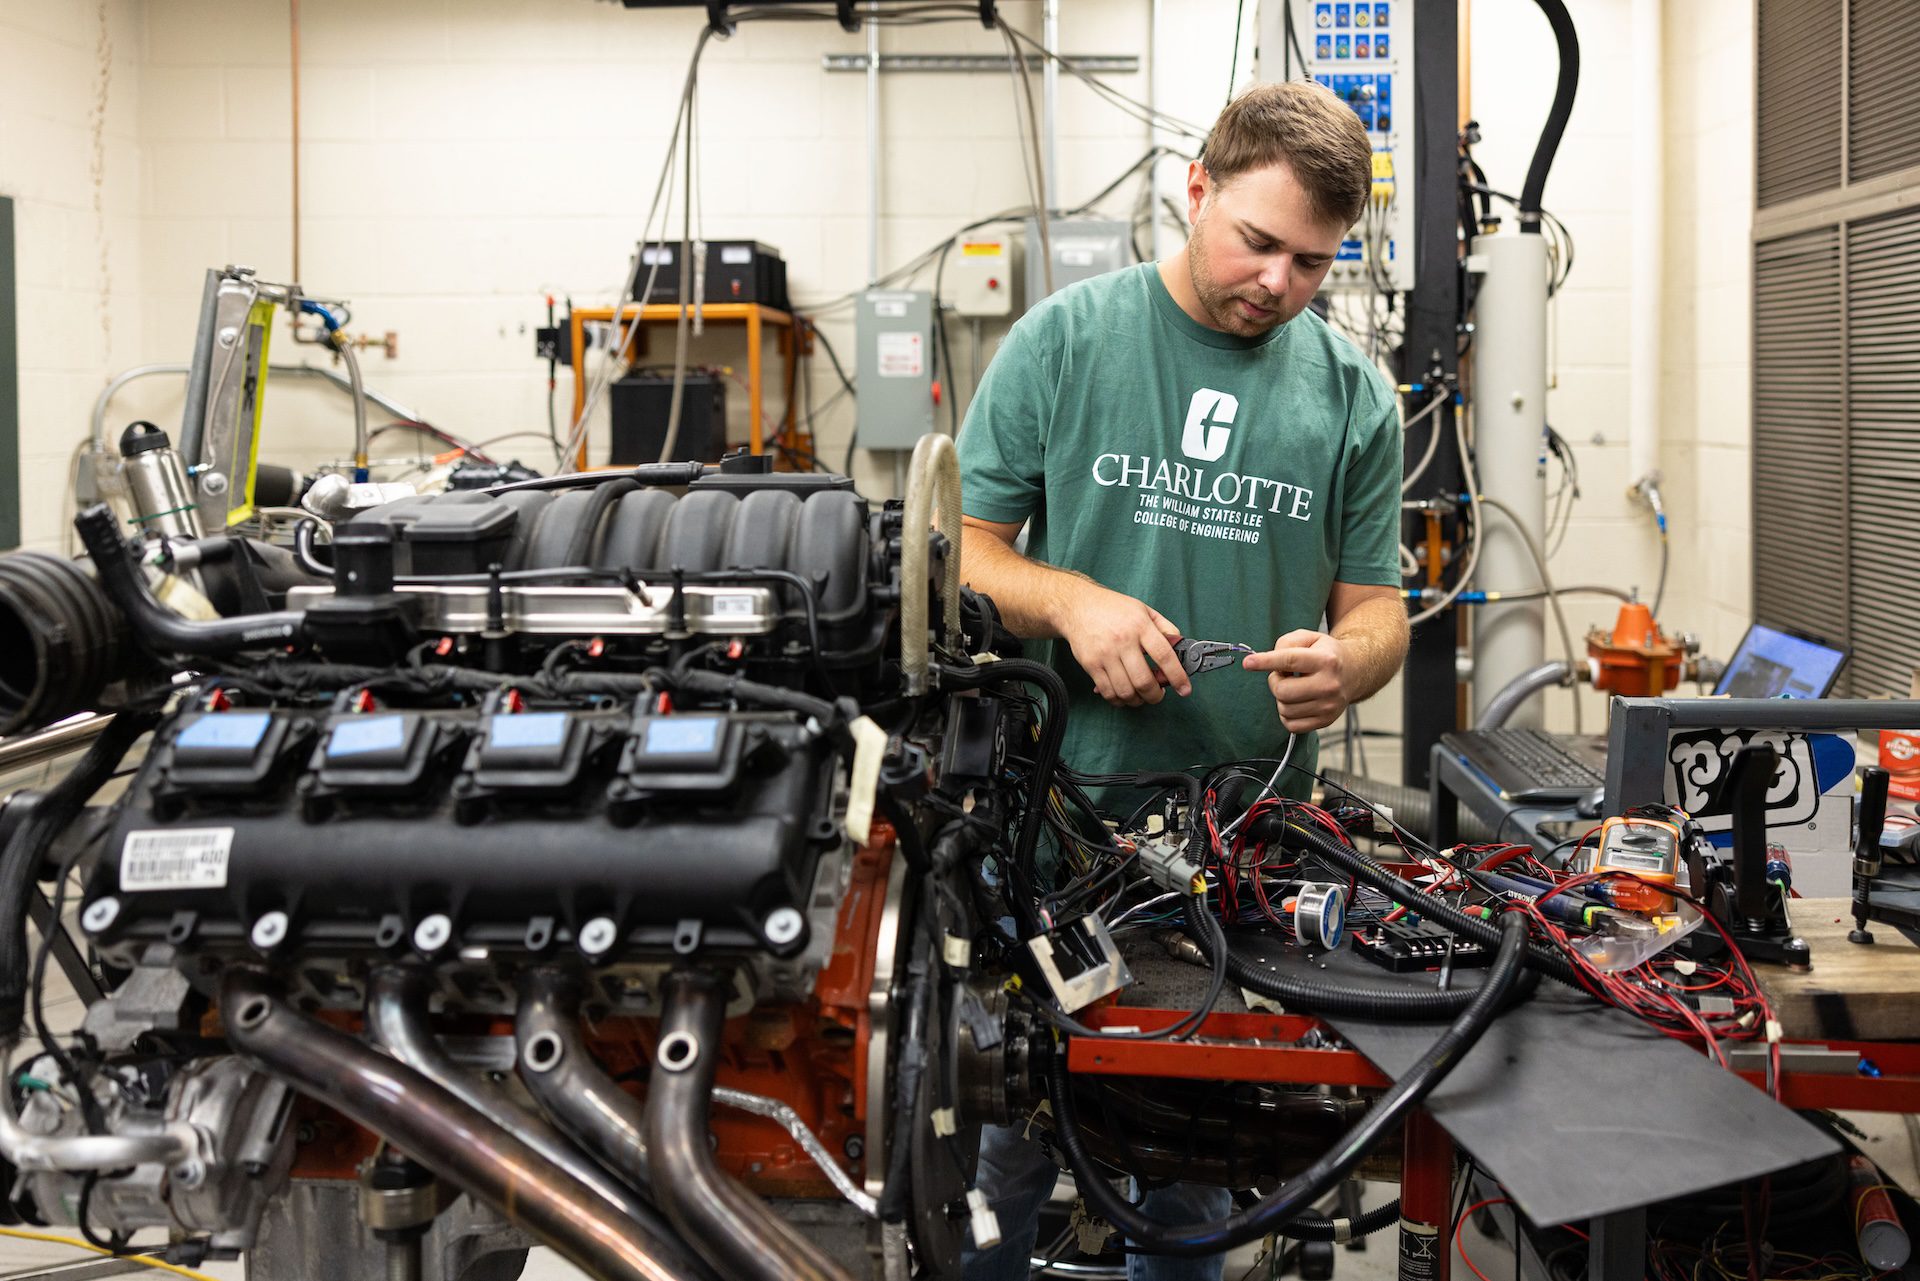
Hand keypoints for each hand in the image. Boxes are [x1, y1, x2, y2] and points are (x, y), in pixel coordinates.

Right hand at [1058, 582, 1190, 706]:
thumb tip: (1179, 647)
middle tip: (1158, 695)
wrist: (1077, 606)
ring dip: (1137, 700)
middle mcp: (1123, 640)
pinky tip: (1124, 695)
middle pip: (1144, 680)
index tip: (1184, 689)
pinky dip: (1119, 700)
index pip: (1164, 655)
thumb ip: (1164, 627)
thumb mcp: (1143, 609)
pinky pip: (1107, 691)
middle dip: (1155, 695)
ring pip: (1126, 691)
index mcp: (1140, 625)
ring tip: (1141, 696)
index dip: (1177, 676)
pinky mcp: (1091, 664)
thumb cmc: (1113, 608)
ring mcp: (1105, 654)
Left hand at [1243, 629, 1353, 732]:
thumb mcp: (1309, 637)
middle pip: (1283, 691)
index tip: (1248, 663)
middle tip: (1283, 675)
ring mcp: (1329, 706)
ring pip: (1285, 709)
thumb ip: (1286, 643)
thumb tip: (1268, 661)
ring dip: (1281, 698)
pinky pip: (1291, 725)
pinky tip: (1296, 701)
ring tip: (1294, 687)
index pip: (1290, 661)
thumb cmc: (1326, 654)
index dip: (1265, 662)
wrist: (1354, 672)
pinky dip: (1286, 714)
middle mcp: (1329, 685)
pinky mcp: (1325, 721)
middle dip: (1275, 681)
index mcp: (1326, 660)